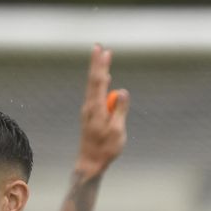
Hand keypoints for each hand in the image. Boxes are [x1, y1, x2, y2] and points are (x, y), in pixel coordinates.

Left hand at [76, 44, 127, 175]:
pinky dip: (99, 85)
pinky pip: (94, 95)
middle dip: (97, 64)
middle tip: (99, 48)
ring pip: (93, 87)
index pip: (99, 81)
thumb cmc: (106, 149)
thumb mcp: (117, 130)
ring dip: (98, 73)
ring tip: (103, 62)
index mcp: (96, 108)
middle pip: (93, 80)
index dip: (101, 65)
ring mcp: (88, 111)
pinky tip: (104, 82)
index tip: (103, 51)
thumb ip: (120, 110)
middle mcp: (89, 106)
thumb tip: (122, 91)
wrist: (90, 162)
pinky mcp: (90, 116)